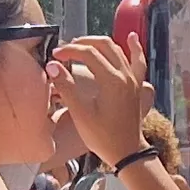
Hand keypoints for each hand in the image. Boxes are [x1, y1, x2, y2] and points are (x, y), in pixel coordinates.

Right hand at [48, 36, 151, 165]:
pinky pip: (137, 61)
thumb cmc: (103, 137)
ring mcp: (133, 79)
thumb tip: (51, 66)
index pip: (88, 54)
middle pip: (104, 46)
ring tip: (82, 44)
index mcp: (112, 81)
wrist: (127, 152)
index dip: (69, 51)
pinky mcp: (136, 85)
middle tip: (66, 49)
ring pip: (118, 49)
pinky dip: (134, 48)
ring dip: (100, 43)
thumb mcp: (80, 113)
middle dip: (83, 43)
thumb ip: (66, 87)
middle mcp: (125, 75)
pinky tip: (132, 37)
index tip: (55, 55)